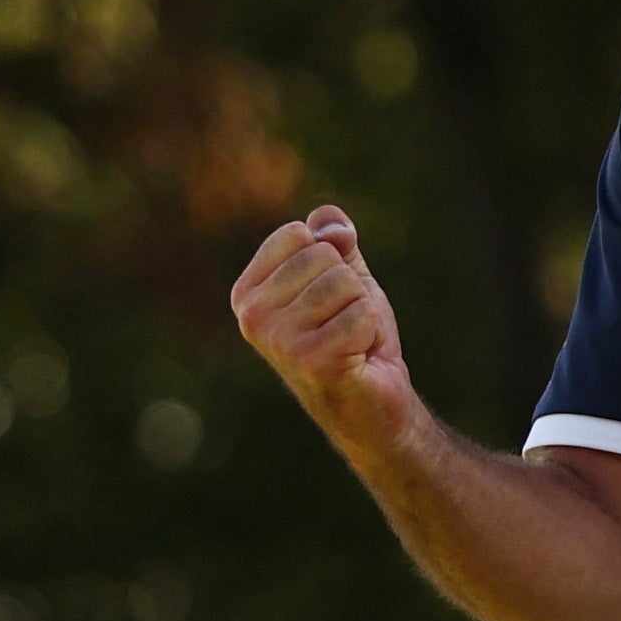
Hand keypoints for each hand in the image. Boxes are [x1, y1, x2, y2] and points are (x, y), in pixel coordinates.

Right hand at [231, 206, 419, 456]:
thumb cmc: (353, 336)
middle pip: (323, 256)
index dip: (332, 259)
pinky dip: (371, 334)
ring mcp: (277, 339)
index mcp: (249, 292)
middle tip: (344, 324)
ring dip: (362, 311)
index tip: (330, 298)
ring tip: (351, 340)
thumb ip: (335, 241)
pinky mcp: (309, 359)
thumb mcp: (345, 277)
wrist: (372, 399)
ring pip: (344, 284)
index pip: (298, 234)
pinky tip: (358, 357)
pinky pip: (361, 314)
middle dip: (351, 288)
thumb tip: (329, 221)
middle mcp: (252, 315)